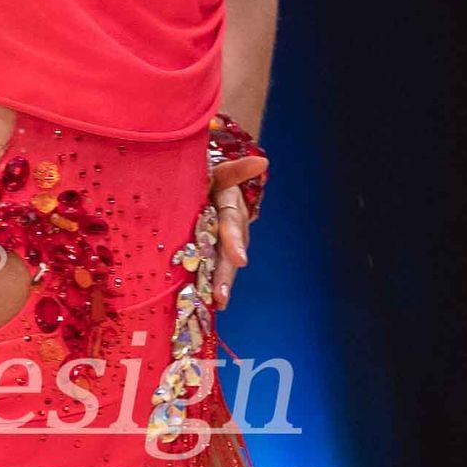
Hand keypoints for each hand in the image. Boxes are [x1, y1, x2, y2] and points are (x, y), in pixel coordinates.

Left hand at [209, 155, 264, 309]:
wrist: (204, 176)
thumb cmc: (205, 172)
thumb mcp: (215, 169)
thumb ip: (236, 170)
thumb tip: (262, 162)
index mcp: (229, 200)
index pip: (232, 222)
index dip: (235, 241)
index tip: (241, 261)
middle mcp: (232, 220)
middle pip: (231, 250)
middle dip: (226, 273)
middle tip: (221, 296)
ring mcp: (227, 234)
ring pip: (227, 260)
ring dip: (223, 282)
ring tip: (219, 302)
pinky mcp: (217, 244)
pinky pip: (218, 265)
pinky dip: (217, 283)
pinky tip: (215, 304)